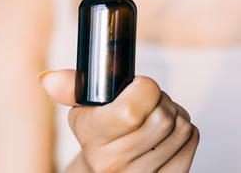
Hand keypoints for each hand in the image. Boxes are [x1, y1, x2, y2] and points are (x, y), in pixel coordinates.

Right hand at [41, 70, 198, 172]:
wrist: (105, 172)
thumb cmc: (99, 134)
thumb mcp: (82, 110)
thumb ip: (70, 88)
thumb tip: (48, 78)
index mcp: (92, 138)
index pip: (131, 110)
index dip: (144, 89)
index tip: (137, 87)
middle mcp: (115, 163)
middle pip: (163, 116)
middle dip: (162, 100)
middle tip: (149, 103)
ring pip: (181, 127)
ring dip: (176, 115)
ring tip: (156, 118)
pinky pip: (191, 141)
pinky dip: (186, 132)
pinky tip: (167, 135)